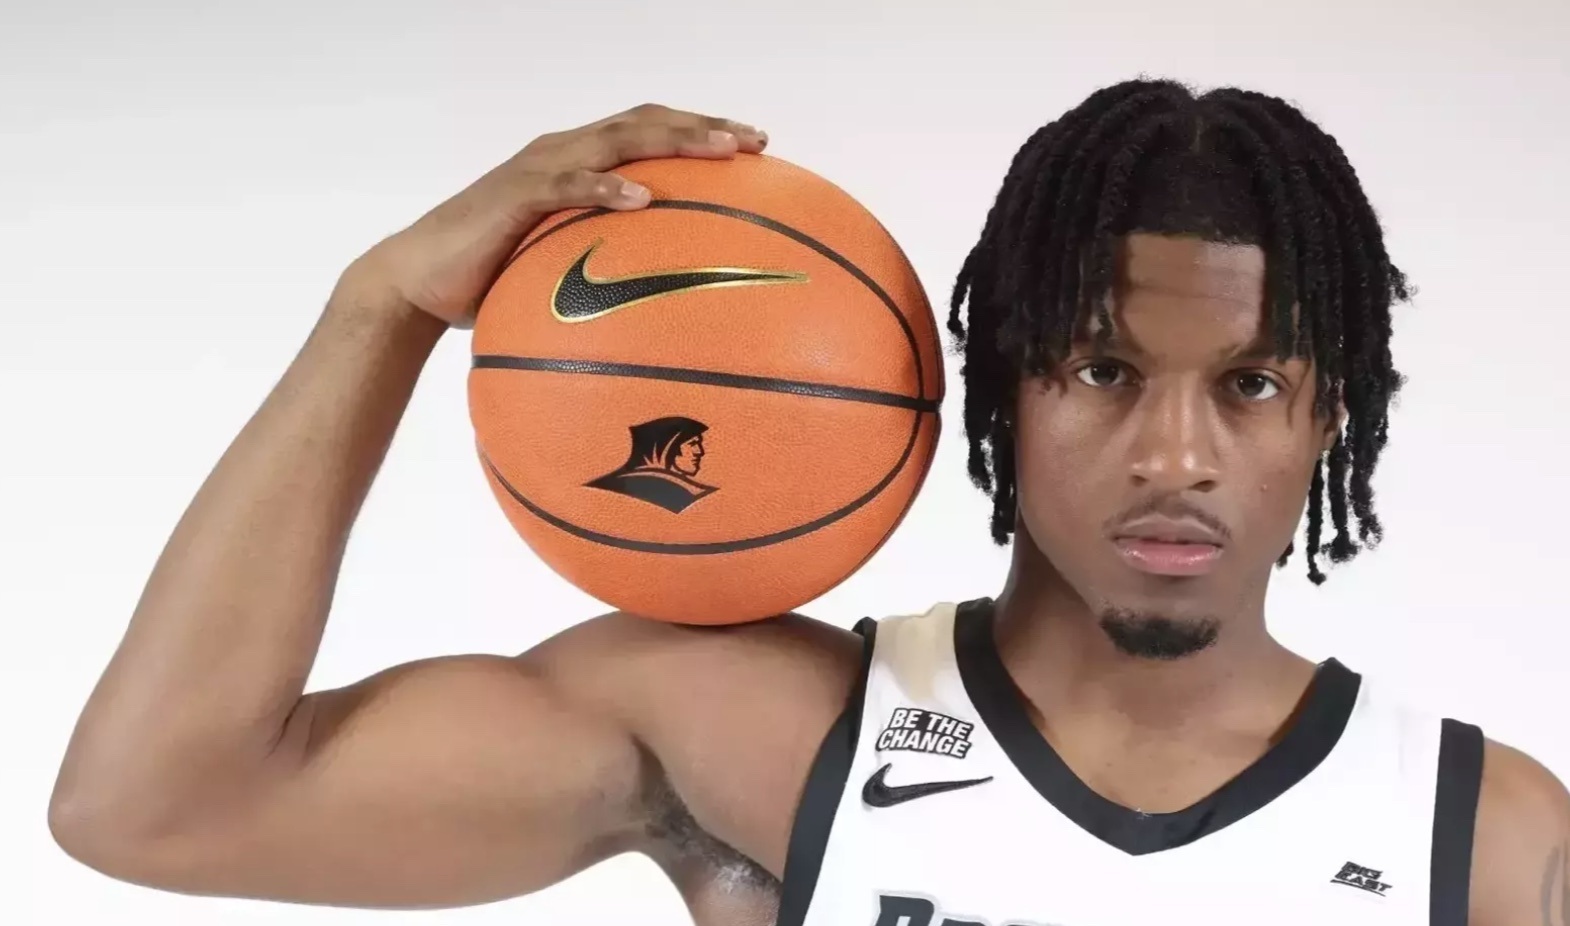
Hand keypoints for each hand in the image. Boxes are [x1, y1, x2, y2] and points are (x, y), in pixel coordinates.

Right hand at [341, 103, 768, 327]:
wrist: (416, 284)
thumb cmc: (490, 282)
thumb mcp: (559, 274)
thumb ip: (604, 273)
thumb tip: (662, 315)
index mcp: (576, 162)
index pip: (647, 131)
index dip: (699, 130)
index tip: (754, 146)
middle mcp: (562, 152)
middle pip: (645, 121)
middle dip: (703, 126)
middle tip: (756, 140)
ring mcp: (539, 169)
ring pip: (616, 139)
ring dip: (673, 140)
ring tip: (721, 151)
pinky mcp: (513, 194)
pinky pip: (567, 184)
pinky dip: (606, 187)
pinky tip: (644, 200)